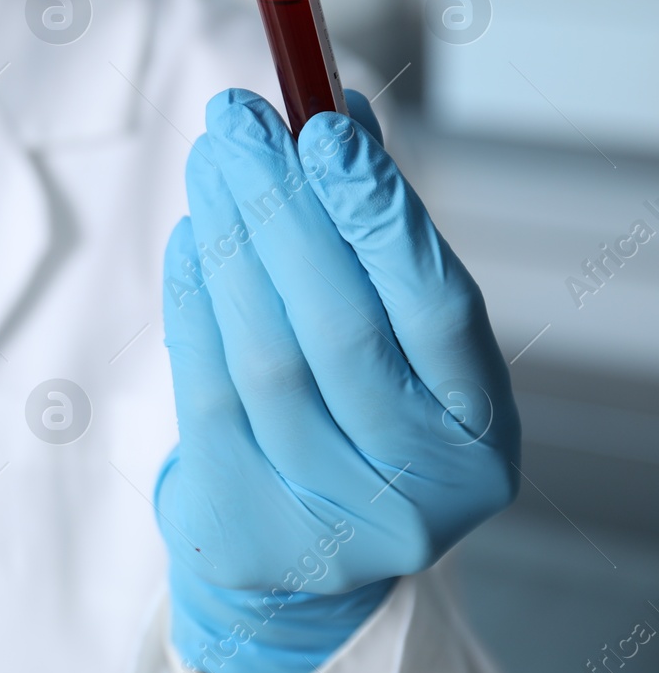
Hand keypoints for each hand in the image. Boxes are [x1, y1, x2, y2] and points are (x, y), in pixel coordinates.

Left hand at [153, 88, 519, 672]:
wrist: (299, 559)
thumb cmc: (355, 413)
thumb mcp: (392, 338)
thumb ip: (372, 233)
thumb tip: (331, 113)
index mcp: (479, 433)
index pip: (438, 310)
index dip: (379, 213)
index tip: (323, 126)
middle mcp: (417, 487)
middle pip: (339, 328)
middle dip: (281, 208)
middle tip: (234, 121)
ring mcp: (328, 519)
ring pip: (263, 355)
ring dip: (229, 241)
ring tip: (210, 164)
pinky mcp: (242, 525)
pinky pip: (205, 388)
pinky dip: (195, 298)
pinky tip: (192, 236)